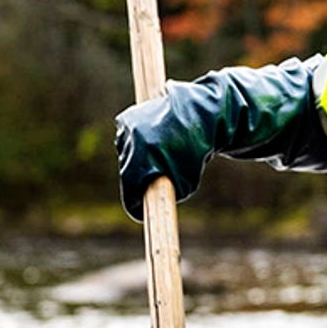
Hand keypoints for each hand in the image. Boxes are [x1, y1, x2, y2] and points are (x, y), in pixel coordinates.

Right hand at [112, 88, 211, 219]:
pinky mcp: (127, 118)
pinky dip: (136, 147)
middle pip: (127, 172)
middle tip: (151, 187)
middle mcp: (132, 138)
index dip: (134, 204)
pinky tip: (152, 145)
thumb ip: (164, 195)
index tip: (139, 212)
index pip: (130, 187)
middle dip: (138, 183)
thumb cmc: (196, 152)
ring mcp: (128, 126)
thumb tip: (148, 207)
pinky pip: (127, 141)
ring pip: (126, 156)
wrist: (200, 114)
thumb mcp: (186, 182)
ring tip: (157, 160)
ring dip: (136, 163)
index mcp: (145, 153)